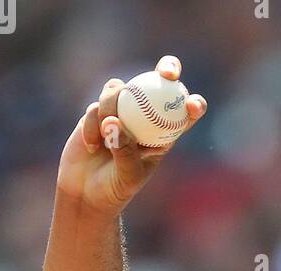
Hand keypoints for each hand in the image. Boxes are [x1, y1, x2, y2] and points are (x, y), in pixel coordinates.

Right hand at [55, 55, 206, 216]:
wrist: (86, 191)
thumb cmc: (115, 189)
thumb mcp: (127, 176)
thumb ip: (124, 151)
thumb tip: (114, 122)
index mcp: (164, 135)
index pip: (185, 115)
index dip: (194, 105)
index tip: (194, 105)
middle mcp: (145, 118)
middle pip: (160, 82)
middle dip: (168, 69)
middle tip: (167, 73)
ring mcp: (121, 111)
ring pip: (121, 89)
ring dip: (112, 106)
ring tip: (104, 136)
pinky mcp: (97, 112)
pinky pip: (96, 106)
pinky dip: (92, 124)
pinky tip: (91, 145)